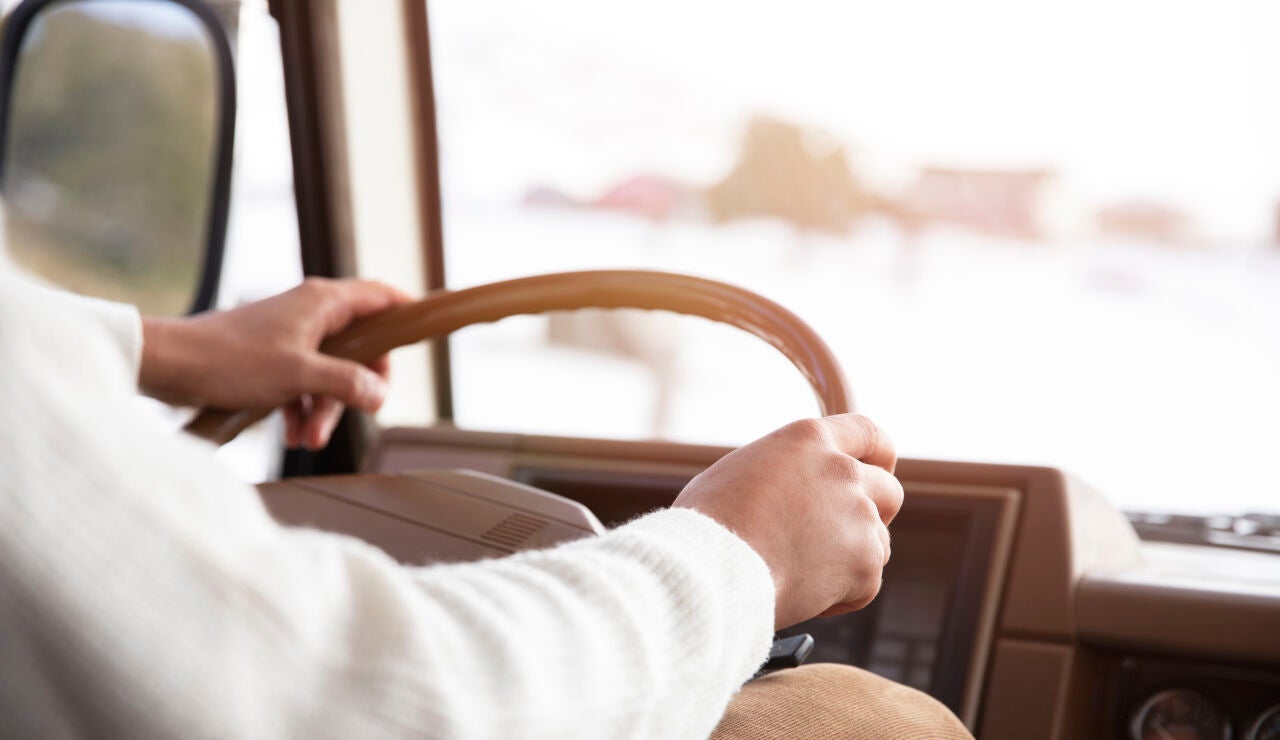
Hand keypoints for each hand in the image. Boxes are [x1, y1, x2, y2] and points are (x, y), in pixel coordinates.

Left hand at [141, 278, 411, 448]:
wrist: (168, 367)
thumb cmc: (229, 360)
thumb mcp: (298, 376)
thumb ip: (346, 384)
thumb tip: (381, 394)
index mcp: (322, 303)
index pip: (380, 297)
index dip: (405, 312)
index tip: (422, 333)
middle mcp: (309, 313)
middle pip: (358, 346)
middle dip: (357, 387)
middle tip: (357, 414)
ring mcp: (288, 335)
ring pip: (328, 371)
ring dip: (325, 407)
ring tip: (307, 439)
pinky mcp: (268, 358)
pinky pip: (301, 383)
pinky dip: (300, 408)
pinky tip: (289, 436)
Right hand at [672, 414, 902, 629]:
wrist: (710, 566)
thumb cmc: (707, 524)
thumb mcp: (741, 471)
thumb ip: (782, 473)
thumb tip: (788, 492)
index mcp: (809, 440)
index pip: (868, 434)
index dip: (879, 456)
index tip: (880, 471)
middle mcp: (842, 471)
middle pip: (888, 491)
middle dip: (875, 514)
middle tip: (845, 537)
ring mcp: (858, 516)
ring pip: (878, 543)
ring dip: (851, 560)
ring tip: (801, 575)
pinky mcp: (864, 563)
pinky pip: (865, 585)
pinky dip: (840, 597)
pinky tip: (801, 596)